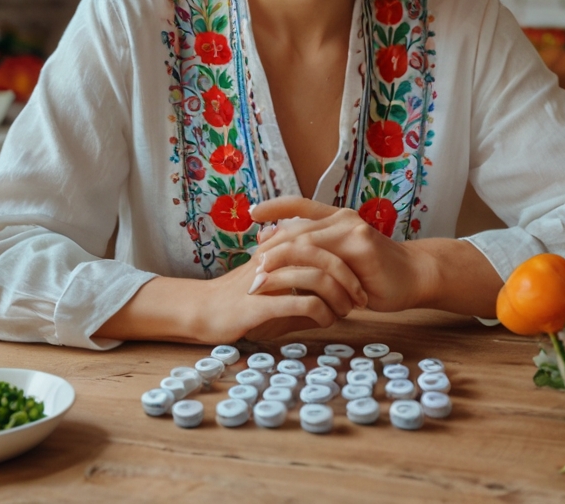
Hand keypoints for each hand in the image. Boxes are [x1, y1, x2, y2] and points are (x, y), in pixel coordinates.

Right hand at [96, 218, 368, 343]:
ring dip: (339, 296)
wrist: (202, 312)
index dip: (347, 261)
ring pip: (317, 276)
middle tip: (361, 297)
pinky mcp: (260, 303)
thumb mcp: (275, 293)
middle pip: (326, 254)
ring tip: (347, 311)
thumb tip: (335, 305)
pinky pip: (301, 303)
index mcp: (280, 248)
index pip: (323, 243)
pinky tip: (326, 321)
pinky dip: (321, 312)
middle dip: (350, 277)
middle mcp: (275, 257)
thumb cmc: (240, 304)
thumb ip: (303, 292)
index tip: (360, 282)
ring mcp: (268, 278)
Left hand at [251, 196, 433, 313]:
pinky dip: (302, 270)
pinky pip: (324, 258)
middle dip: (270, 248)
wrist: (415, 276)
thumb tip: (275, 245)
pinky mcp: (360, 246)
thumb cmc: (376, 273)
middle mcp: (343, 218)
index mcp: (338, 217)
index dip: (276, 207)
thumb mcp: (343, 260)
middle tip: (250, 266)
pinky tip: (291, 282)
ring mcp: (352, 230)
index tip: (252, 213)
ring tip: (260, 277)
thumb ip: (317, 252)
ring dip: (279, 260)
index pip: (301, 205)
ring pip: (305, 241)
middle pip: (296, 228)